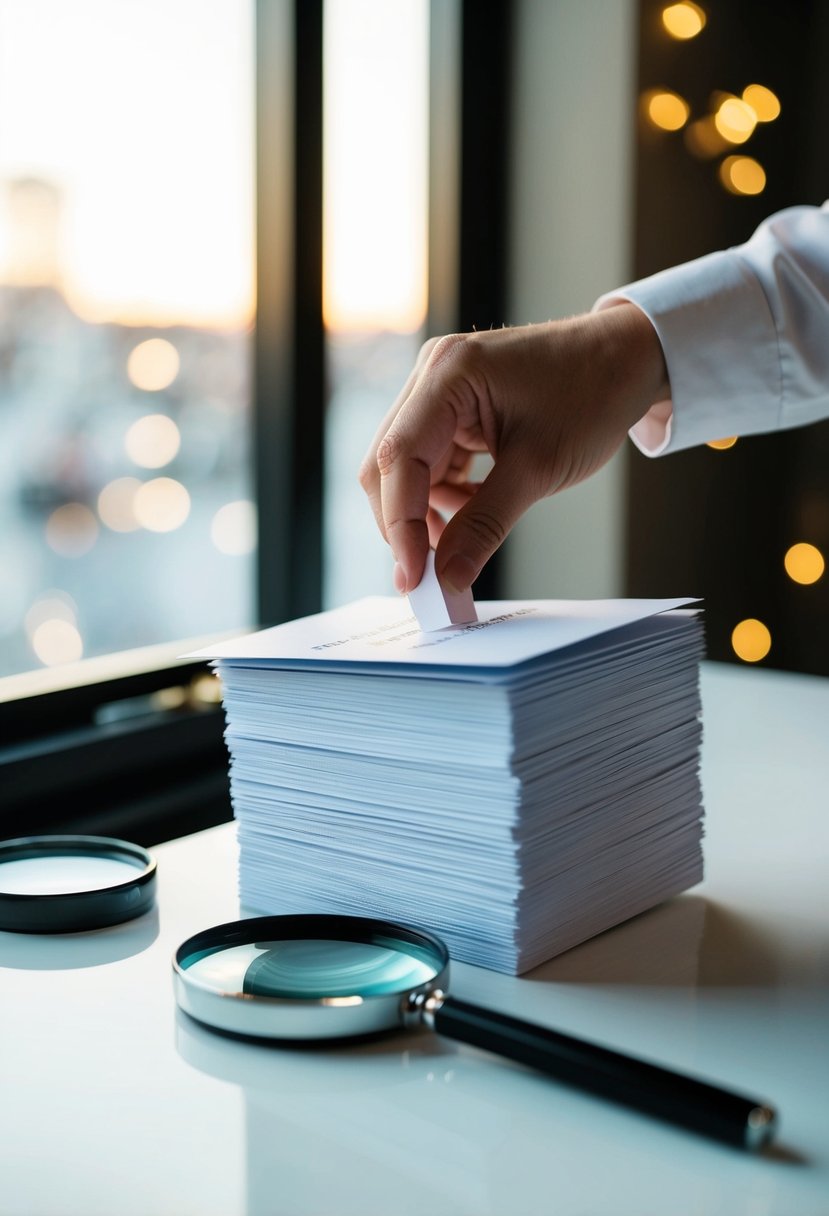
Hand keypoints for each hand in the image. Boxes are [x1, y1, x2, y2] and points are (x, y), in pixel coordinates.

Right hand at [359, 303, 668, 593]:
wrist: (626, 359)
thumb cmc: (593, 393)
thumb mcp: (539, 468)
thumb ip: (486, 525)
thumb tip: (448, 576)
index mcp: (448, 374)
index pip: (398, 458)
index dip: (399, 525)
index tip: (414, 576)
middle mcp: (433, 374)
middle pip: (389, 463)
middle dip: (405, 523)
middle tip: (427, 576)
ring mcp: (440, 389)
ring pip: (406, 467)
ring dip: (426, 512)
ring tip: (461, 544)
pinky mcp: (453, 406)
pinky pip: (430, 460)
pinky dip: (444, 495)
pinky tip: (472, 512)